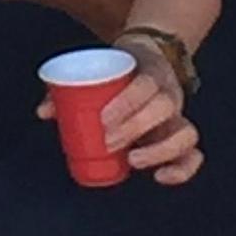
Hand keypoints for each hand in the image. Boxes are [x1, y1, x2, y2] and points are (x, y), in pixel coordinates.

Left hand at [38, 46, 202, 185]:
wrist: (153, 57)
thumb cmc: (121, 70)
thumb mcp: (101, 70)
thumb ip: (71, 88)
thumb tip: (42, 112)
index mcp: (151, 72)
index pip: (146, 84)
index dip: (126, 104)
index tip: (102, 120)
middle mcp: (170, 93)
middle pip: (164, 108)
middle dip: (134, 128)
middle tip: (107, 142)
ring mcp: (180, 116)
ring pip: (186, 133)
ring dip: (160, 150)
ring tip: (132, 162)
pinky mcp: (183, 138)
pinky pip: (194, 156)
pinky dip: (183, 169)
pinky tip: (160, 178)